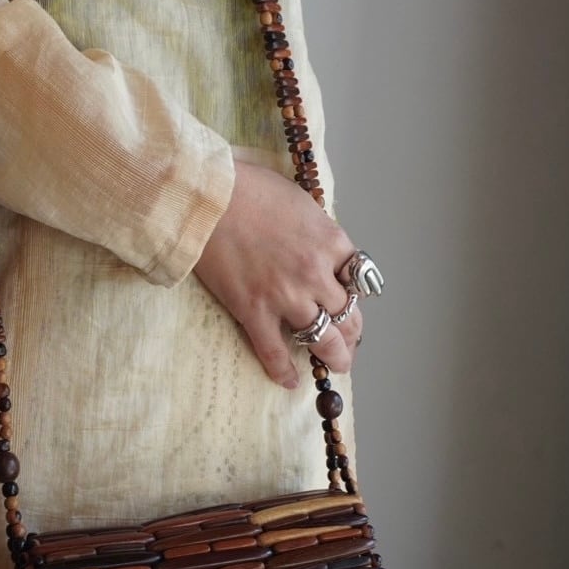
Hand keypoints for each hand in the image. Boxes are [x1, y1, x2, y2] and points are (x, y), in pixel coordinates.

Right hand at [192, 161, 362, 387]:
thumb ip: (317, 231)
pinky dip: (284, 370)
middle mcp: (316, 274)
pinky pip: (274, 352)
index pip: (360, 280)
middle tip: (350, 342)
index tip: (354, 306)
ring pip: (323, 338)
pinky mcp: (253, 312)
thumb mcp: (301, 202)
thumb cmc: (250, 188)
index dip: (358, 297)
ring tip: (337, 364)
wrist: (208, 197)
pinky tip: (290, 380)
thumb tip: (319, 248)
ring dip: (334, 356)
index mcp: (331, 242)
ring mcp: (286, 296)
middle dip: (353, 332)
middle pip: (348, 314)